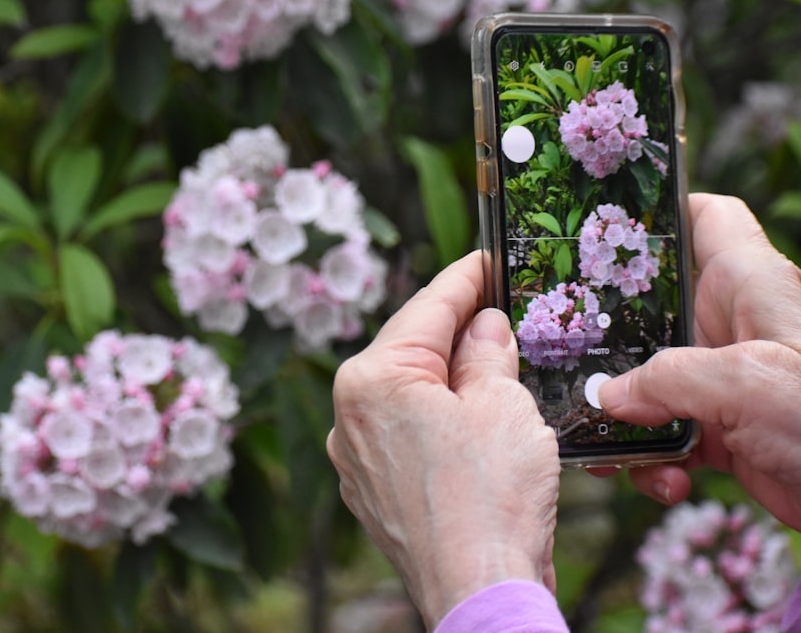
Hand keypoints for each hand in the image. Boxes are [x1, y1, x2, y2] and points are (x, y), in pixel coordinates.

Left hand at [327, 251, 560, 629]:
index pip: (426, 308)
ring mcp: (357, 457)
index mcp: (371, 379)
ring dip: (451, 375)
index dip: (466, 278)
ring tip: (499, 360)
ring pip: (410, 393)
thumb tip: (484, 327)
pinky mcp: (375, 490)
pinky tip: (477, 417)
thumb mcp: (502, 404)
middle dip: (459, 327)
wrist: (479, 593)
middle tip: (503, 306)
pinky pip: (408, 434)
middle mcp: (350, 415)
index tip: (488, 260)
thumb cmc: (489, 501)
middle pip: (411, 349)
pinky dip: (441, 418)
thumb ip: (487, 353)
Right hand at [599, 193, 800, 529]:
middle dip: (607, 340)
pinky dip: (654, 462)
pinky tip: (666, 480)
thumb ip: (669, 380)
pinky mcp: (725, 432)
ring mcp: (725, 382)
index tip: (603, 230)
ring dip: (622, 419)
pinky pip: (666, 436)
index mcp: (747, 287)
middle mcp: (731, 328)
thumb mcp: (750, 383)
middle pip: (652, 311)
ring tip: (611, 449)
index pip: (706, 219)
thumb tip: (609, 396)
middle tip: (568, 359)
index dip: (661, 212)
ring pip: (647, 382)